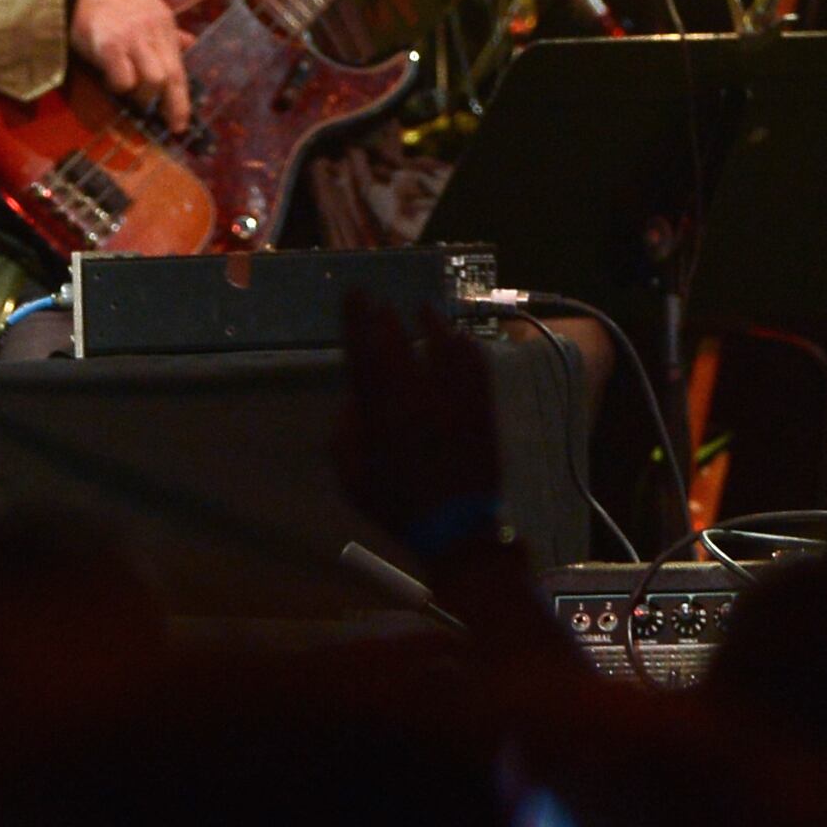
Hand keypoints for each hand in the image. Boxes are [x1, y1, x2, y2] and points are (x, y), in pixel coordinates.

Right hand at [69, 0, 191, 133]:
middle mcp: (153, 30)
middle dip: (172, 105)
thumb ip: (167, 31)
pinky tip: (111, 81)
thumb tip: (189, 43)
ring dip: (144, 95)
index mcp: (164, 23)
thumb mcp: (148, 8)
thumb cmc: (112, 1)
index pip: (180, 66)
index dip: (182, 98)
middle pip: (172, 76)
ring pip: (154, 80)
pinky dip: (119, 86)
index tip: (181, 122)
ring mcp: (132, 39)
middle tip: (168, 122)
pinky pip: (123, 79)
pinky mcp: (109, 46)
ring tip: (133, 96)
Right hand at [333, 292, 501, 554]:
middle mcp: (418, 399)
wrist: (458, 530)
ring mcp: (454, 401)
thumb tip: (351, 402)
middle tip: (375, 296)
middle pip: (399, 344)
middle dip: (383, 317)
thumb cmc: (399, 508)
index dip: (356, 322)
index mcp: (383, 415)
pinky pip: (475, 367)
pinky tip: (459, 335)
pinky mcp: (481, 408)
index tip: (353, 298)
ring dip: (430, 323)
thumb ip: (345, 437)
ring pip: (441, 348)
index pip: (364, 355)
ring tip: (421, 307)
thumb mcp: (353, 480)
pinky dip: (466, 346)